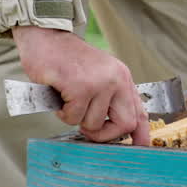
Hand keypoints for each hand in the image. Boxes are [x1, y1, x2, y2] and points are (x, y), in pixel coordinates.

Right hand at [13, 26, 150, 145]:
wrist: (45, 37)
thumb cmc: (67, 60)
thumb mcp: (98, 75)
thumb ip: (110, 98)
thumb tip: (117, 128)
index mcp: (122, 77)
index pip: (139, 112)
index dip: (141, 135)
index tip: (140, 149)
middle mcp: (116, 79)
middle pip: (124, 124)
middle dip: (103, 134)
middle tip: (86, 127)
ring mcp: (99, 83)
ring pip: (92, 124)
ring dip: (75, 118)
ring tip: (68, 99)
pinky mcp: (79, 87)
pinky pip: (73, 118)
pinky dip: (62, 112)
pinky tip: (59, 94)